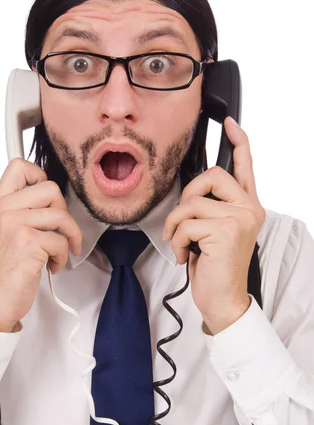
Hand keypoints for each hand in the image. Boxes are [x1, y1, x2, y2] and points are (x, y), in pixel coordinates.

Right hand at [0, 158, 81, 333]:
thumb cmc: (3, 269)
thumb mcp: (3, 231)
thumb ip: (20, 209)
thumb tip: (50, 195)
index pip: (19, 166)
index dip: (40, 176)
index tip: (47, 199)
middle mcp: (3, 209)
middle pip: (50, 188)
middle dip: (63, 212)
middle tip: (58, 231)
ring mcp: (14, 224)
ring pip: (61, 215)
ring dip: (68, 237)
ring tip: (58, 252)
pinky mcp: (29, 241)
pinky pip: (62, 240)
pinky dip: (63, 256)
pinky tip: (51, 265)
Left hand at [162, 117, 265, 334]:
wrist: (224, 300)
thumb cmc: (217, 267)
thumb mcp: (217, 233)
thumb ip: (214, 209)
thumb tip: (193, 192)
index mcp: (248, 206)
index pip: (245, 167)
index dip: (239, 142)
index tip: (229, 123)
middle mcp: (249, 209)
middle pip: (211, 176)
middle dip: (188, 195)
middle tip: (183, 220)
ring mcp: (239, 219)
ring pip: (191, 202)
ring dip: (176, 226)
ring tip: (181, 244)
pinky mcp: (225, 231)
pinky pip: (185, 223)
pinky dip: (176, 241)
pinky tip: (184, 255)